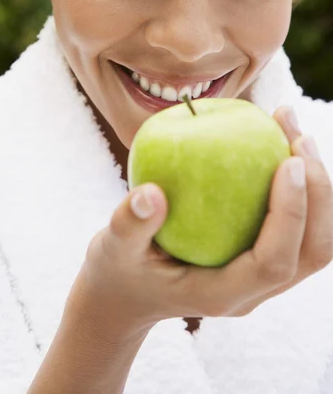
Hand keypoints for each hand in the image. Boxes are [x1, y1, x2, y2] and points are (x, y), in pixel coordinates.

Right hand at [79, 106, 332, 331]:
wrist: (126, 293)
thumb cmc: (119, 270)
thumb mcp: (112, 248)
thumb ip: (128, 224)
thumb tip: (151, 193)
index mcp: (221, 293)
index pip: (274, 261)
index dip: (291, 213)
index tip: (289, 161)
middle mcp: (251, 290)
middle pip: (312, 251)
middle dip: (320, 193)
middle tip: (299, 136)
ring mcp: (259, 277)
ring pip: (313, 238)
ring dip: (317, 186)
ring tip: (294, 129)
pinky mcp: (258, 257)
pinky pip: (295, 223)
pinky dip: (299, 185)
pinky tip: (275, 143)